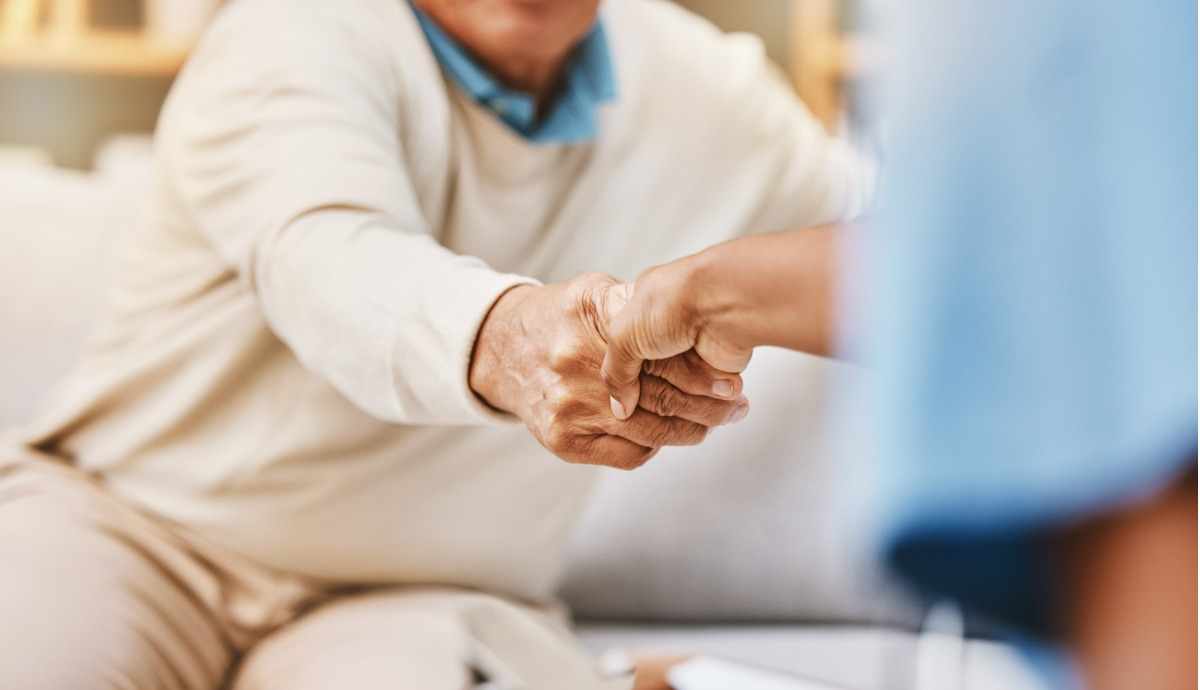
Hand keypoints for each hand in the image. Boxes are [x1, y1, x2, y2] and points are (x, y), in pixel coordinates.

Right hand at [470, 273, 746, 469]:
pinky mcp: (563, 442)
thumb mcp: (589, 292)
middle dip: (710, 408)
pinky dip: (654, 447)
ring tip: (720, 424)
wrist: (498, 349)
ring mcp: (569, 411)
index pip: (664, 363)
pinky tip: (671, 436)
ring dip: (692, 432)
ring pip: (650, 433)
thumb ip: (628, 302)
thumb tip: (683, 310)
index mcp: (590, 330)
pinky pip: (626, 456)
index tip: (735, 382)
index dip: (705, 377)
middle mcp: (577, 371)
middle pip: (662, 401)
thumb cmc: (555, 317)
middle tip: (740, 407)